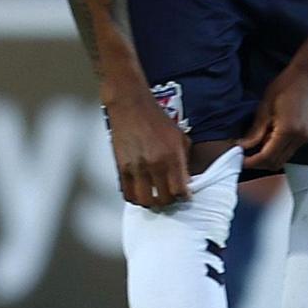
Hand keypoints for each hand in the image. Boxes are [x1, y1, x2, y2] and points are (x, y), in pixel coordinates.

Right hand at [108, 86, 198, 206]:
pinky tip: (140, 193)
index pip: (180, 190)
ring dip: (152, 202)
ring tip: (155, 198)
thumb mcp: (179, 136)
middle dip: (169, 201)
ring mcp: (136, 168)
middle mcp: (154, 164)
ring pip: (145, 200)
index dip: (184, 197)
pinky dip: (135, 198)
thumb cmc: (156, 118)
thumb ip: (185, 159)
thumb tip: (186, 179)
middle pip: (164, 199)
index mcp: (172, 156)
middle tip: (170, 197)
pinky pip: (128, 193)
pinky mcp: (121, 168)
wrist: (131, 105)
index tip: (184, 196)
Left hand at [240, 60, 307, 174]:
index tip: (239, 159)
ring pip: (284, 158)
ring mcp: (306, 138)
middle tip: (244, 154)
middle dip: (259, 163)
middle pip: (276, 163)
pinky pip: (290, 150)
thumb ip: (255, 130)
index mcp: (288, 130)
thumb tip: (242, 146)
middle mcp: (299, 138)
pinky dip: (277, 149)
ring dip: (268, 156)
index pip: (267, 157)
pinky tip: (269, 136)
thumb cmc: (286, 85)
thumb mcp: (265, 106)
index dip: (252, 162)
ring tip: (256, 143)